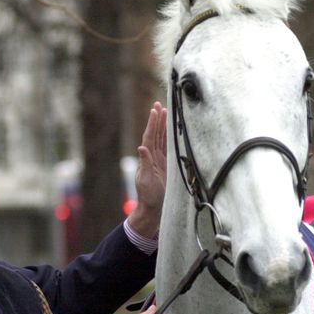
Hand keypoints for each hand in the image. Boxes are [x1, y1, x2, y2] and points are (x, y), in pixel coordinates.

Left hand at [128, 102, 166, 237]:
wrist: (153, 209)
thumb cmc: (148, 196)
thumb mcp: (146, 180)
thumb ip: (145, 163)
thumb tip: (141, 147)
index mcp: (147, 158)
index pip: (150, 137)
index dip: (153, 124)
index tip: (155, 110)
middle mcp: (152, 157)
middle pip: (155, 134)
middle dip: (157, 120)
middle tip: (159, 104)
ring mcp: (159, 160)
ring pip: (161, 139)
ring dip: (163, 126)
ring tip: (165, 112)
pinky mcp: (166, 165)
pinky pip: (168, 148)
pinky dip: (169, 138)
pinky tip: (172, 131)